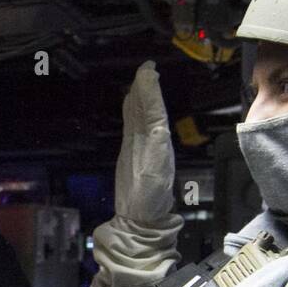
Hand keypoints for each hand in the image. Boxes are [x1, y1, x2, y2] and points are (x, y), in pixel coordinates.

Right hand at [114, 61, 175, 225]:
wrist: (140, 219)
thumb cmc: (150, 198)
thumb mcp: (154, 170)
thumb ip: (155, 145)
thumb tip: (158, 125)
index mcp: (159, 142)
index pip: (155, 111)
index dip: (152, 92)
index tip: (149, 71)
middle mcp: (151, 140)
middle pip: (147, 108)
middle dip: (146, 88)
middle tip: (144, 67)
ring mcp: (140, 145)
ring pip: (139, 114)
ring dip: (139, 96)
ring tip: (138, 77)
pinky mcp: (130, 151)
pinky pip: (131, 125)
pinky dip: (131, 111)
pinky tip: (128, 101)